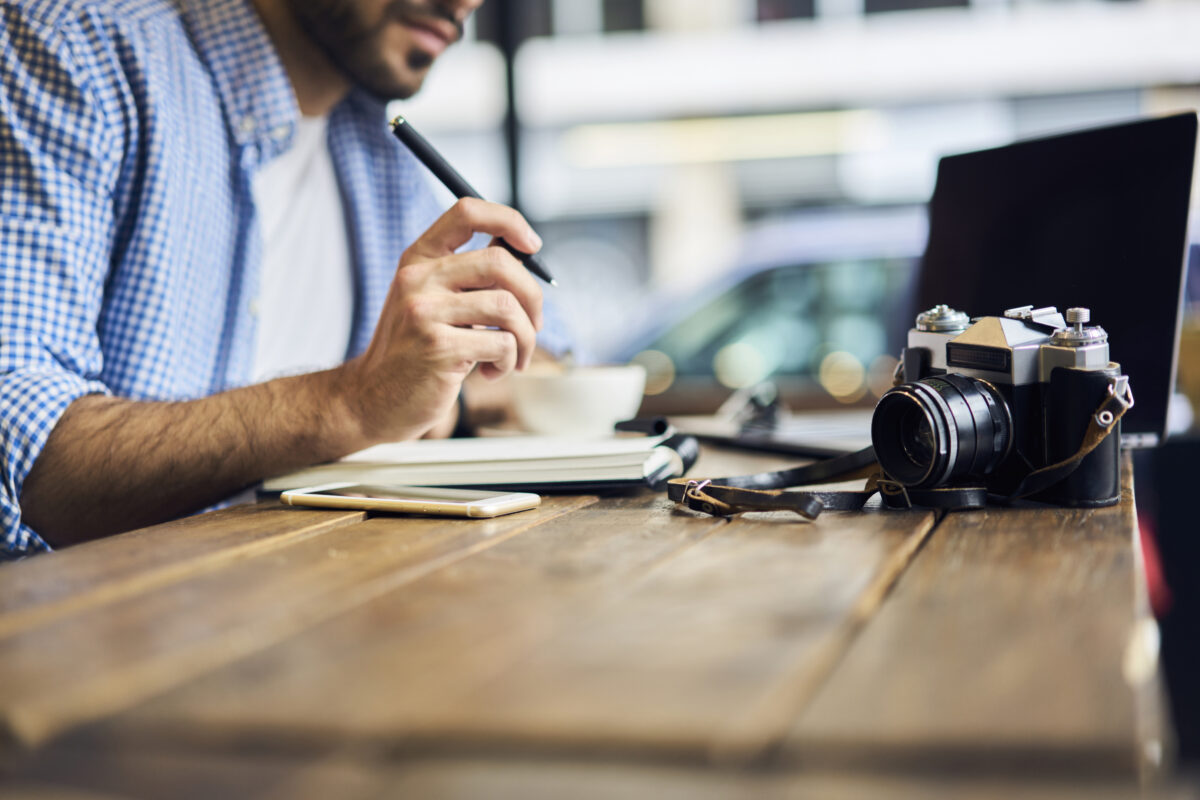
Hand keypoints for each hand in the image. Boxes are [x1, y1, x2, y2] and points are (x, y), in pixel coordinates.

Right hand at [339, 198, 543, 442]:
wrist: (373, 400)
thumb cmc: (416, 352)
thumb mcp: (434, 302)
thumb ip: (470, 277)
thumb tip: (523, 252)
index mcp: (418, 259)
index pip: (466, 212)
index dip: (508, 220)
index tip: (533, 245)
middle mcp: (418, 279)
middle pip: (500, 262)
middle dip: (533, 296)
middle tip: (535, 324)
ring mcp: (424, 312)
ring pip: (508, 306)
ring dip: (526, 337)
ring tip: (515, 357)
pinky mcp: (438, 348)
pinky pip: (501, 343)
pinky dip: (509, 361)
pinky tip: (492, 372)